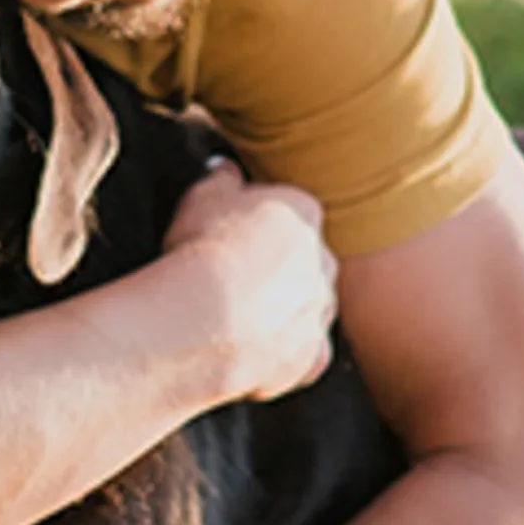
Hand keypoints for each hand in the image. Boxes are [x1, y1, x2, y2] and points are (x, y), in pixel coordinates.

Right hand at [160, 156, 339, 403]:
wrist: (207, 320)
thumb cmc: (202, 249)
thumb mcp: (200, 196)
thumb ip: (220, 179)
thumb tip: (226, 169)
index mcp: (302, 211)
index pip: (289, 209)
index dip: (257, 222)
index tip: (225, 233)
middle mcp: (323, 260)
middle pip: (305, 258)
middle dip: (278, 265)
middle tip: (232, 275)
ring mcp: (320, 310)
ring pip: (310, 305)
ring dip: (284, 307)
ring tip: (237, 315)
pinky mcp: (312, 356)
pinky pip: (306, 352)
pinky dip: (286, 350)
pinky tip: (255, 349)